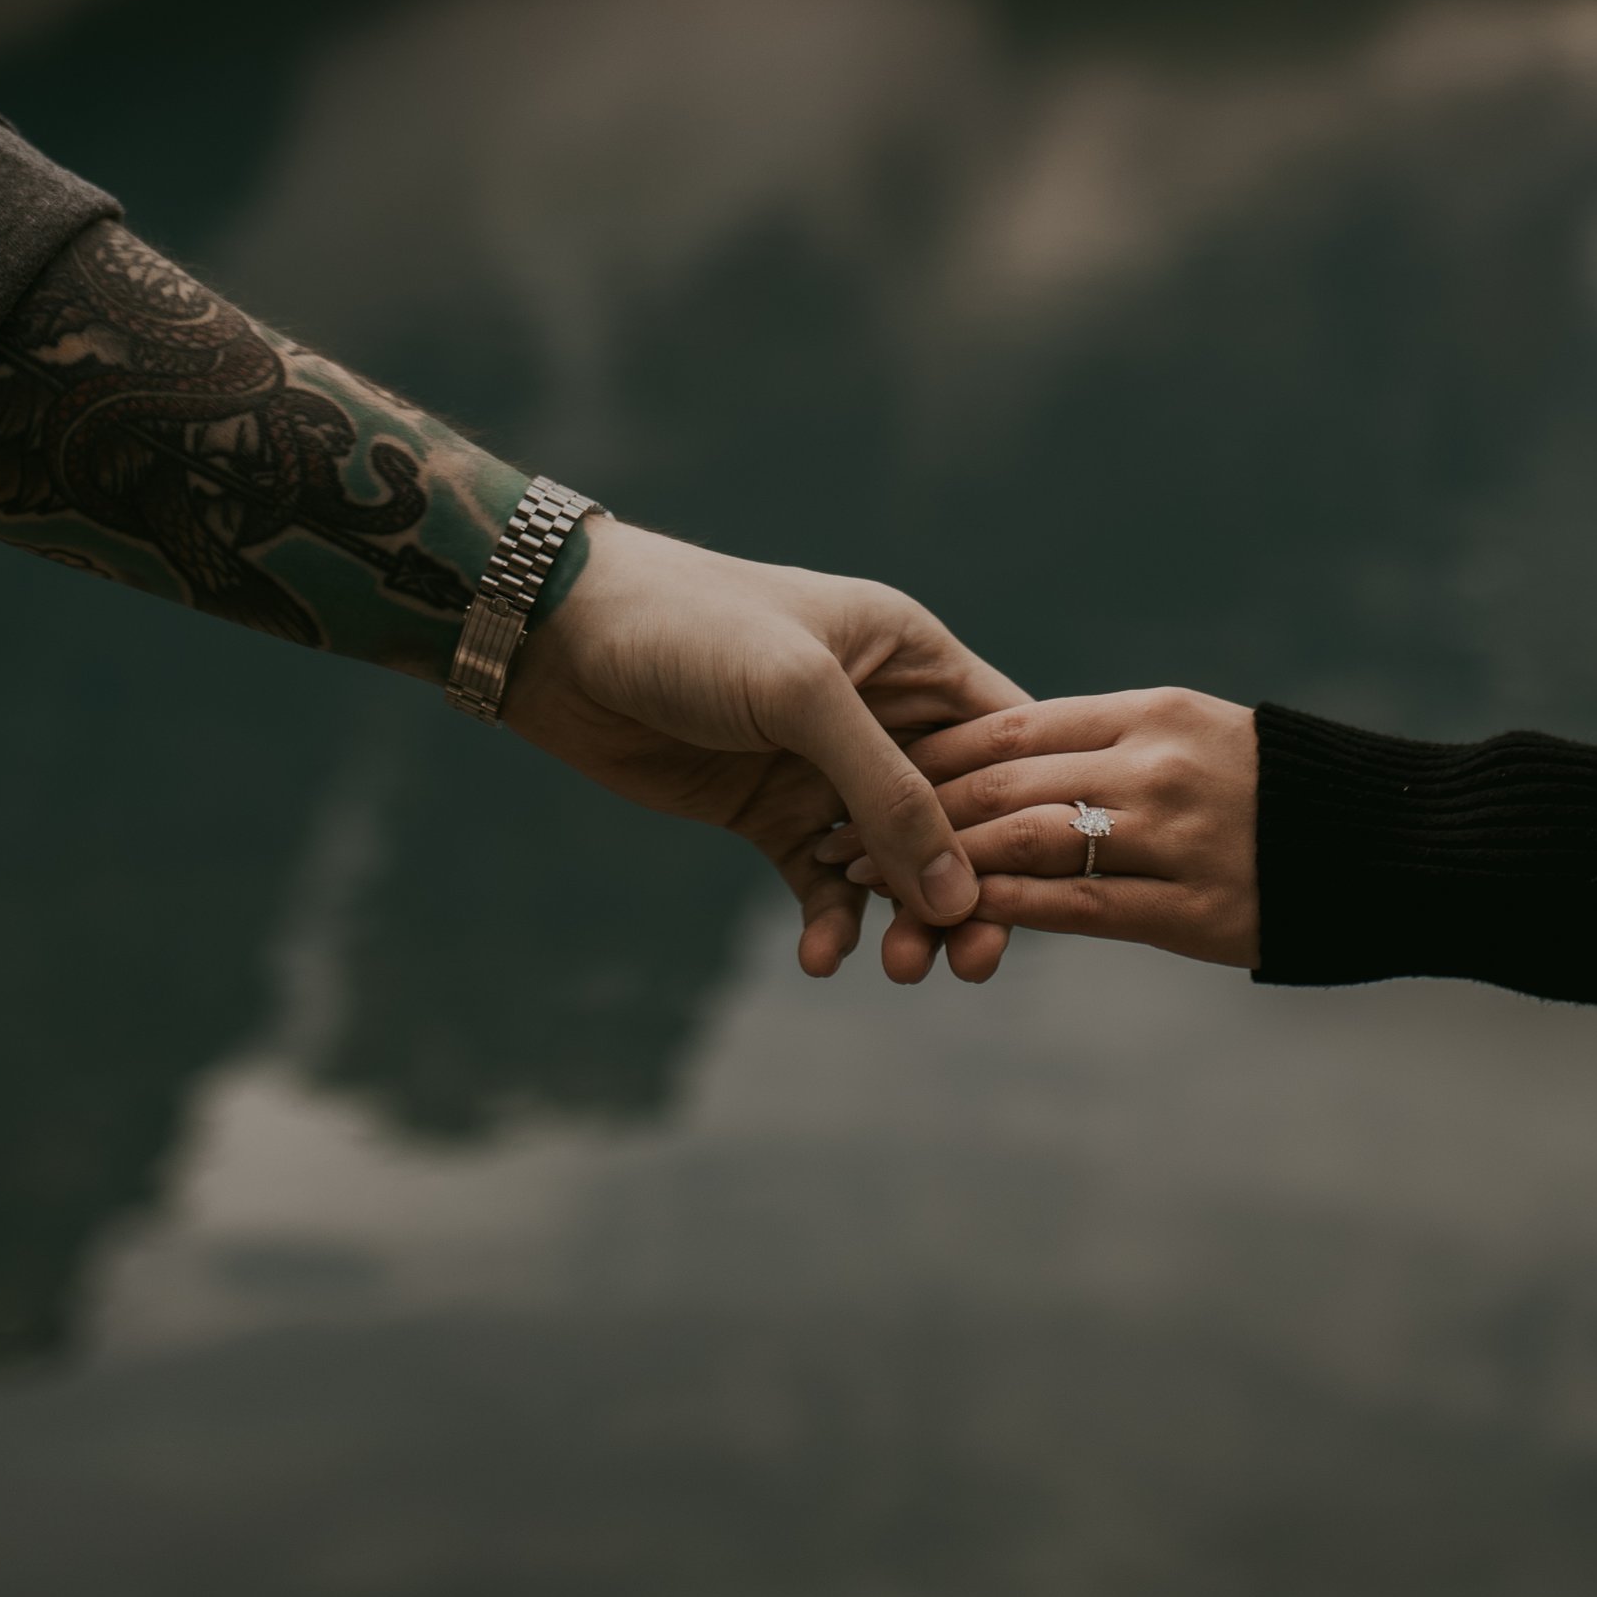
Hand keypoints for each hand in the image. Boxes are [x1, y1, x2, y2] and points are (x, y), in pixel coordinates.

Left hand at [505, 514, 1025, 979]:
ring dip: (904, 918)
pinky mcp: (769, 814)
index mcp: (910, 658)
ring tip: (897, 968)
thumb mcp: (800, 696)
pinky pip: (823, 885)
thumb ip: (886, 790)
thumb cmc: (692, 629)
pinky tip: (822, 957)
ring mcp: (823, 769)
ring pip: (894, 862)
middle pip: (958, 817)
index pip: (1002, 741)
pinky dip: (832, 925)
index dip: (1026, 813)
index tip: (1034, 888)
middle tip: (966, 960)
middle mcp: (880, 715)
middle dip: (966, 887)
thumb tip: (958, 894)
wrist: (562, 639)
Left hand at [830, 688, 1259, 967]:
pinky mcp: (1195, 913)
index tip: (858, 771)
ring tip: (868, 885)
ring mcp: (1178, 837)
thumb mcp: (1194, 736)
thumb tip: (1009, 758)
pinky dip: (1003, 914)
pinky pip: (1075, 910)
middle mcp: (1159, 763)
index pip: (1011, 725)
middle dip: (907, 807)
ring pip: (1027, 845)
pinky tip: (952, 923)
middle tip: (831, 831)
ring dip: (936, 866)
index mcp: (1152, 711)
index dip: (927, 753)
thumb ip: (1112, 744)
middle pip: (1004, 783)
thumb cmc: (1285, 790)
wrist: (1396, 845)